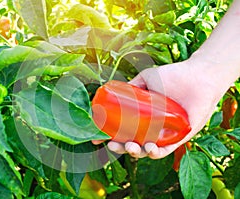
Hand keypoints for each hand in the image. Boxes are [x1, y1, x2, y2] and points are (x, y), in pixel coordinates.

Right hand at [93, 58, 225, 158]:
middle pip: (132, 143)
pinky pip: (165, 151)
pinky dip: (155, 153)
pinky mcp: (178, 139)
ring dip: (135, 153)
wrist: (197, 77)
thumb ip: (132, 84)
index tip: (97, 139)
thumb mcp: (147, 78)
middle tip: (113, 145)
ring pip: (146, 151)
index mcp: (142, 117)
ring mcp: (164, 134)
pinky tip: (149, 149)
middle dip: (120, 148)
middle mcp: (151, 127)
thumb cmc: (173, 76)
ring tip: (130, 147)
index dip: (109, 136)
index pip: (123, 130)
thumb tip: (113, 89)